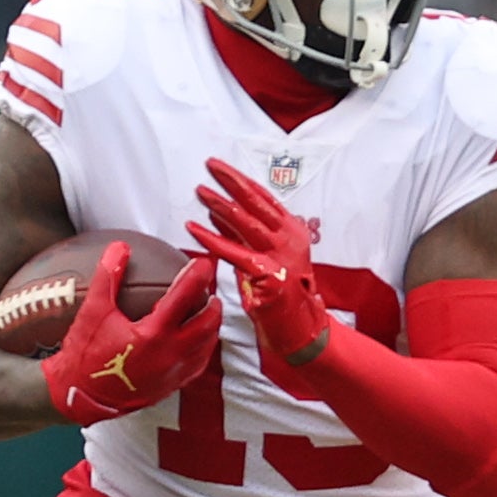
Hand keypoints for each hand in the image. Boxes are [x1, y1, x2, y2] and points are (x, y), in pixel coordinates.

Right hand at [40, 240, 221, 423]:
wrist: (80, 397)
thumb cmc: (85, 355)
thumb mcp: (93, 312)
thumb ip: (107, 277)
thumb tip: (119, 247)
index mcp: (154, 334)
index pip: (185, 296)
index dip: (197, 275)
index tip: (204, 263)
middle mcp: (170, 354)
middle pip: (207, 322)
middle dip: (212, 301)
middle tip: (209, 287)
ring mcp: (174, 373)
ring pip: (207, 344)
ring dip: (212, 324)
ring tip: (208, 308)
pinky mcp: (172, 385)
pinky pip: (198, 363)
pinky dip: (203, 346)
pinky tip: (198, 338)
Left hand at [186, 158, 331, 363]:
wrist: (301, 330)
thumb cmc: (282, 297)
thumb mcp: (264, 258)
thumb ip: (244, 236)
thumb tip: (218, 214)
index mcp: (292, 231)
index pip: (264, 198)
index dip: (241, 180)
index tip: (221, 168)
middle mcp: (289, 239)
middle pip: (256, 202)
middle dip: (231, 181)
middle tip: (210, 165)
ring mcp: (280, 256)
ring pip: (246, 222)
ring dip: (219, 204)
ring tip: (200, 191)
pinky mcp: (267, 275)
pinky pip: (235, 252)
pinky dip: (212, 239)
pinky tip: (195, 229)